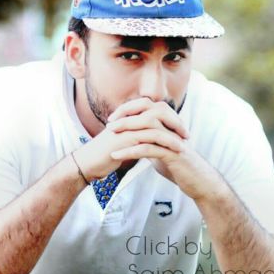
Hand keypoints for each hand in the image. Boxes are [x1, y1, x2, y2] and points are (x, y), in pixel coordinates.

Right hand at [71, 99, 185, 181]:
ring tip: (184, 143)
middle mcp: (128, 118)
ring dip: (172, 132)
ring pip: (155, 122)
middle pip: (157, 110)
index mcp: (128, 116)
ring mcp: (126, 126)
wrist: (86, 164)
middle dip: (174, 121)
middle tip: (186, 134)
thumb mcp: (123, 143)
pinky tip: (174, 150)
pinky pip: (150, 136)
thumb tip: (150, 142)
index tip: (180, 129)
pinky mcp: (125, 138)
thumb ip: (136, 139)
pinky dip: (165, 142)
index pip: (153, 109)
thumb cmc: (103, 156)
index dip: (169, 117)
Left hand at [106, 97, 223, 200]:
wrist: (199, 183)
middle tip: (110, 124)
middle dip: (127, 116)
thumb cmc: (180, 167)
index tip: (113, 117)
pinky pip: (149, 148)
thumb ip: (151, 143)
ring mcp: (173, 140)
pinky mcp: (173, 154)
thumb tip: (136, 140)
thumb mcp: (162, 151)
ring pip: (148, 127)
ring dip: (127, 130)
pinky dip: (131, 150)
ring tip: (110, 136)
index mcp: (169, 125)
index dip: (130, 109)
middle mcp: (172, 129)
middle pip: (148, 112)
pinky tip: (117, 155)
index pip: (148, 107)